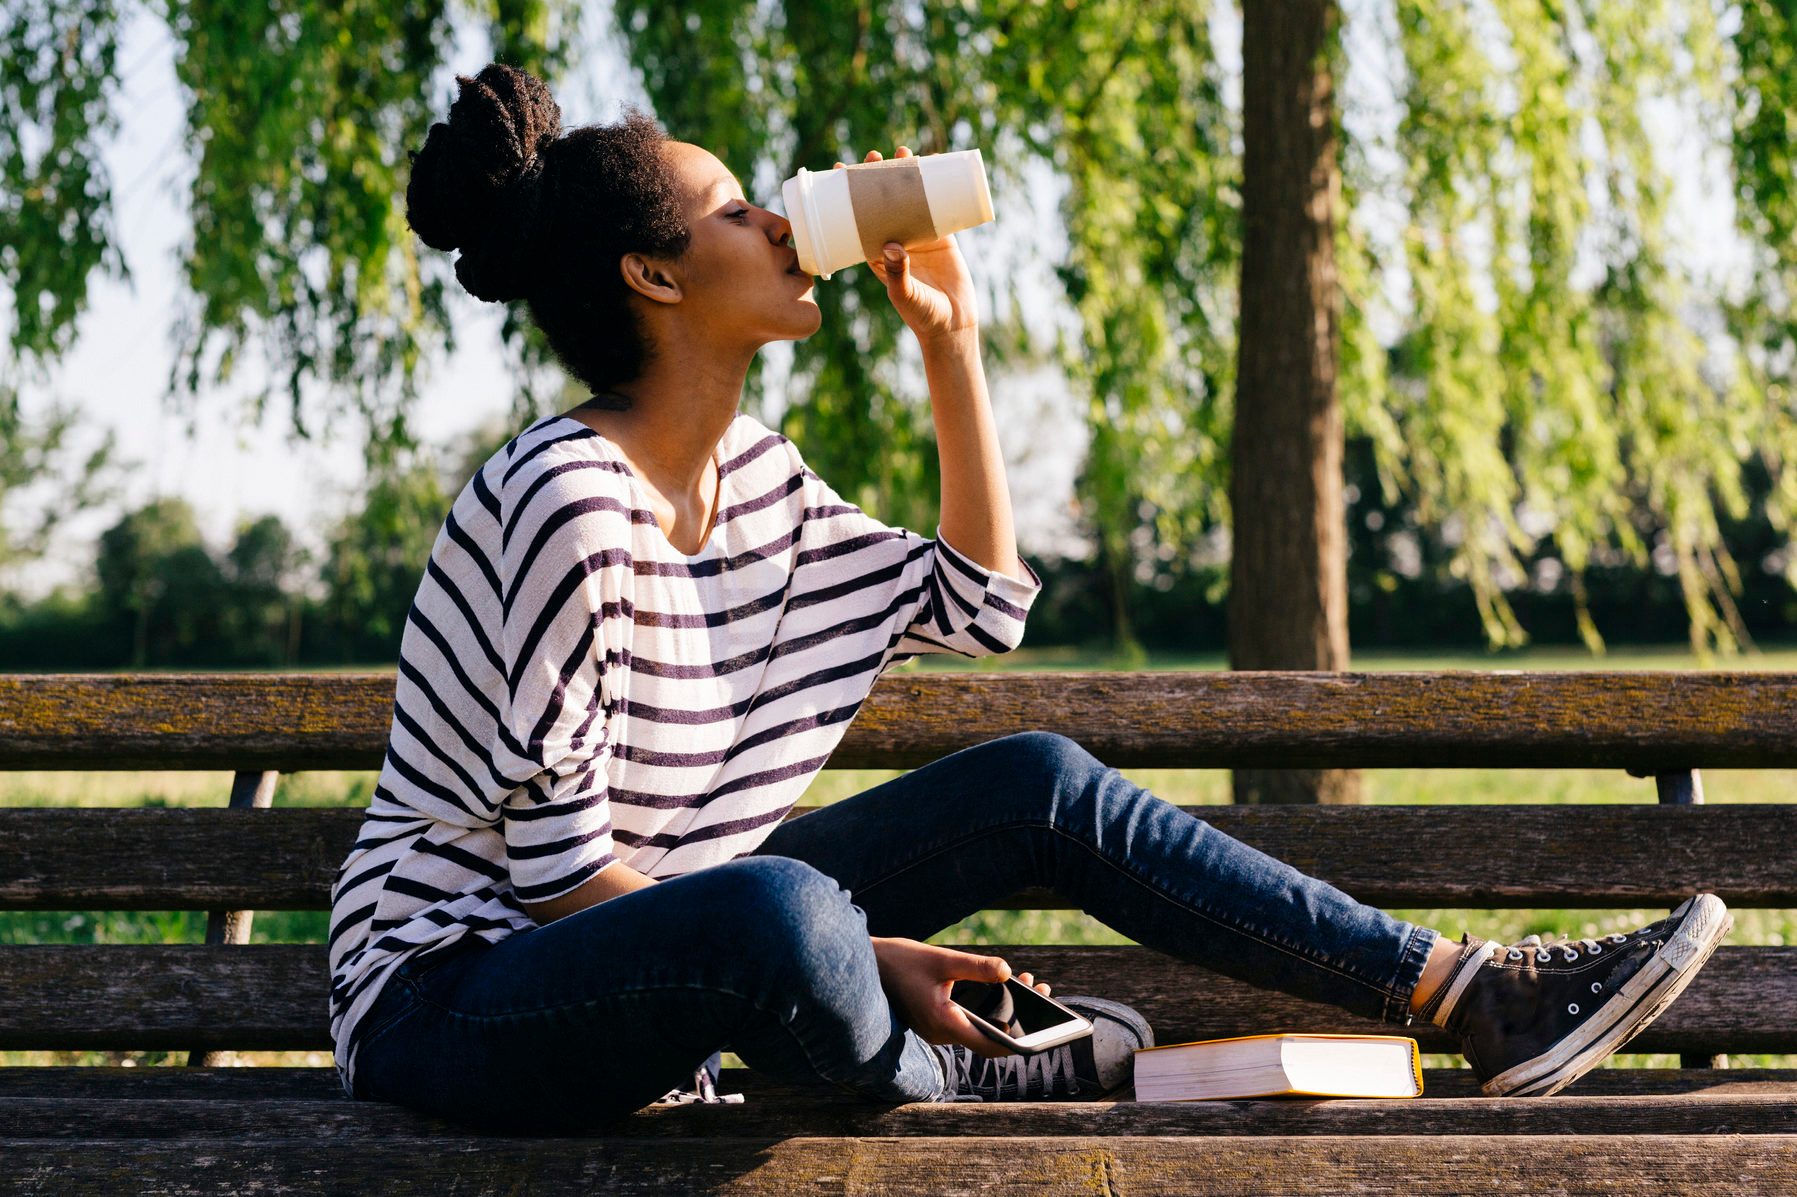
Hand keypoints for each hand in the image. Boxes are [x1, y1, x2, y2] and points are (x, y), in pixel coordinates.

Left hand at [834, 147, 979, 344]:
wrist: (953, 325)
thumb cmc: (922, 315)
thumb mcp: (904, 295)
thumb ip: (896, 273)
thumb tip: (892, 246)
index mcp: (875, 253)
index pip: (856, 217)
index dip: (848, 194)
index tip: (840, 170)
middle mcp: (894, 241)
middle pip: (882, 201)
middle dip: (877, 177)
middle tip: (874, 157)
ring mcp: (918, 237)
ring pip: (909, 198)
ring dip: (906, 175)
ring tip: (904, 152)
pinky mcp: (942, 237)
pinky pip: (936, 205)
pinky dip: (936, 186)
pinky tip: (935, 164)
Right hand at [870, 935, 1054, 1059]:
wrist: (862, 965)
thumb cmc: (898, 961)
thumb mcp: (941, 959)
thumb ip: (976, 967)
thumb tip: (1007, 971)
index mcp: (943, 1023)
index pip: (990, 1044)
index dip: (1019, 1041)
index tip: (1044, 1030)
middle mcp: (940, 1033)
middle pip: (989, 1036)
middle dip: (1019, 1016)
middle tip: (1041, 989)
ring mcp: (935, 1028)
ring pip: (978, 1026)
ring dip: (1003, 1009)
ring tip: (1025, 982)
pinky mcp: (932, 1019)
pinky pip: (966, 1019)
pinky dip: (986, 1006)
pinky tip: (998, 985)